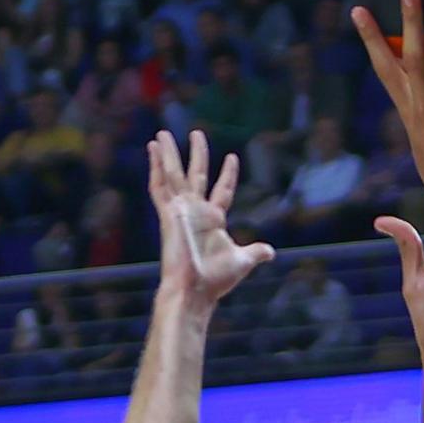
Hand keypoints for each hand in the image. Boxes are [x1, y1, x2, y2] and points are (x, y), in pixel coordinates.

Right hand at [149, 130, 273, 306]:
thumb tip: (270, 252)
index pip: (222, 190)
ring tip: (163, 133)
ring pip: (173, 175)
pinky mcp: (168, 214)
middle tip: (197, 133)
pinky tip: (153, 149)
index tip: (232, 157)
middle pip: (196, 175)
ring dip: (169, 154)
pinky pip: (159, 186)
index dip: (227, 175)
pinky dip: (156, 167)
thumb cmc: (216, 280)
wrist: (195, 289)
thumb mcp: (243, 261)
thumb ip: (255, 252)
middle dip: (197, 154)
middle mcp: (195, 212)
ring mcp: (180, 211)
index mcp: (213, 220)